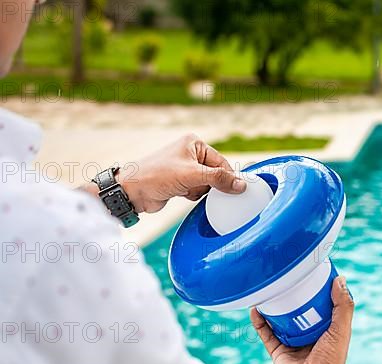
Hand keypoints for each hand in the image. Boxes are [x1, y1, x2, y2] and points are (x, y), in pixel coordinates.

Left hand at [83, 134, 245, 212]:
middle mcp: (190, 153)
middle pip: (216, 173)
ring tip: (186, 189)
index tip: (236, 190)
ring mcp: (186, 168)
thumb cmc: (157, 176)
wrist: (133, 191)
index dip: (227, 177)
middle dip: (210, 185)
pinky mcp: (181, 182)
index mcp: (194, 143)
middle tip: (201, 188)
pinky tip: (182, 194)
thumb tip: (241, 185)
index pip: (221, 161)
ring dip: (200, 191)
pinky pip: (198, 190)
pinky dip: (194, 195)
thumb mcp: (192, 175)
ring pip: (207, 184)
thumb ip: (219, 179)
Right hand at [250, 276, 353, 363]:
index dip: (317, 288)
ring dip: (273, 305)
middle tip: (287, 277)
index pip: (321, 303)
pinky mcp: (277, 350)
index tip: (311, 271)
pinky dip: (258, 321)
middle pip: (298, 308)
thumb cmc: (331, 362)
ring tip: (269, 289)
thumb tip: (340, 279)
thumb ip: (343, 306)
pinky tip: (255, 308)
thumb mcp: (342, 330)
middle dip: (293, 294)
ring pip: (279, 318)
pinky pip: (265, 333)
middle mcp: (307, 332)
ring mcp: (291, 341)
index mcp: (325, 327)